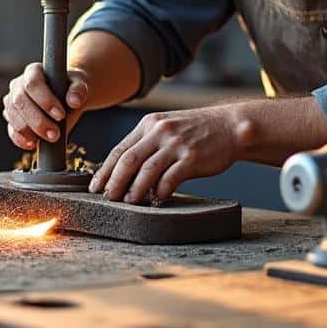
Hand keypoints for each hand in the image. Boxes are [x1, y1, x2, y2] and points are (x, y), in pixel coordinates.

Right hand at [2, 62, 89, 150]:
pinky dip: (21, 139)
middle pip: (20, 101)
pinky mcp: (12, 118)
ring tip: (50, 138)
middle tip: (55, 134)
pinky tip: (34, 144)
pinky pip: (11, 130)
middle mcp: (18, 85)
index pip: (32, 83)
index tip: (60, 115)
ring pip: (13, 116)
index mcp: (33, 72)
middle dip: (38, 120)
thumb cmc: (70, 89)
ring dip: (30, 131)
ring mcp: (12, 102)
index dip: (44, 100)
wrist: (66, 97)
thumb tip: (74, 101)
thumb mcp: (79, 85)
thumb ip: (78, 90)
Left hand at [88, 107, 239, 203]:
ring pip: (146, 171)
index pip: (119, 149)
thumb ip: (146, 144)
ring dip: (135, 190)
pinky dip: (160, 191)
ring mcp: (176, 145)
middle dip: (114, 182)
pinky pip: (170, 179)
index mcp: (149, 125)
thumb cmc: (196, 131)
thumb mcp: (166, 128)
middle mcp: (160, 132)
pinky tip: (157, 200)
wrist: (230, 126)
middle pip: (128, 160)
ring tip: (129, 202)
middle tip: (107, 198)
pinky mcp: (192, 158)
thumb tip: (123, 171)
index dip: (105, 170)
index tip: (96, 187)